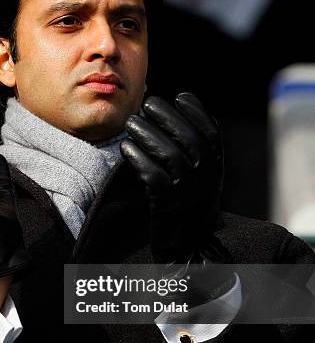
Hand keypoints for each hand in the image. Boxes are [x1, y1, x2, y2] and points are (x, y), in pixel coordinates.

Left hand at [120, 93, 226, 263]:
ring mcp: (188, 191)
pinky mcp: (167, 205)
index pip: (211, 131)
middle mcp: (207, 177)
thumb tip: (176, 113)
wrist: (188, 246)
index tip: (179, 96)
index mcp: (217, 166)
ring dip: (147, 134)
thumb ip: (197, 149)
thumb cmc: (190, 204)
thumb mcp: (204, 175)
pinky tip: (126, 147)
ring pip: (168, 154)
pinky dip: (137, 158)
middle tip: (147, 103)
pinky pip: (152, 176)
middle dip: (166, 116)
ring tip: (131, 123)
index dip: (196, 110)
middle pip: (188, 138)